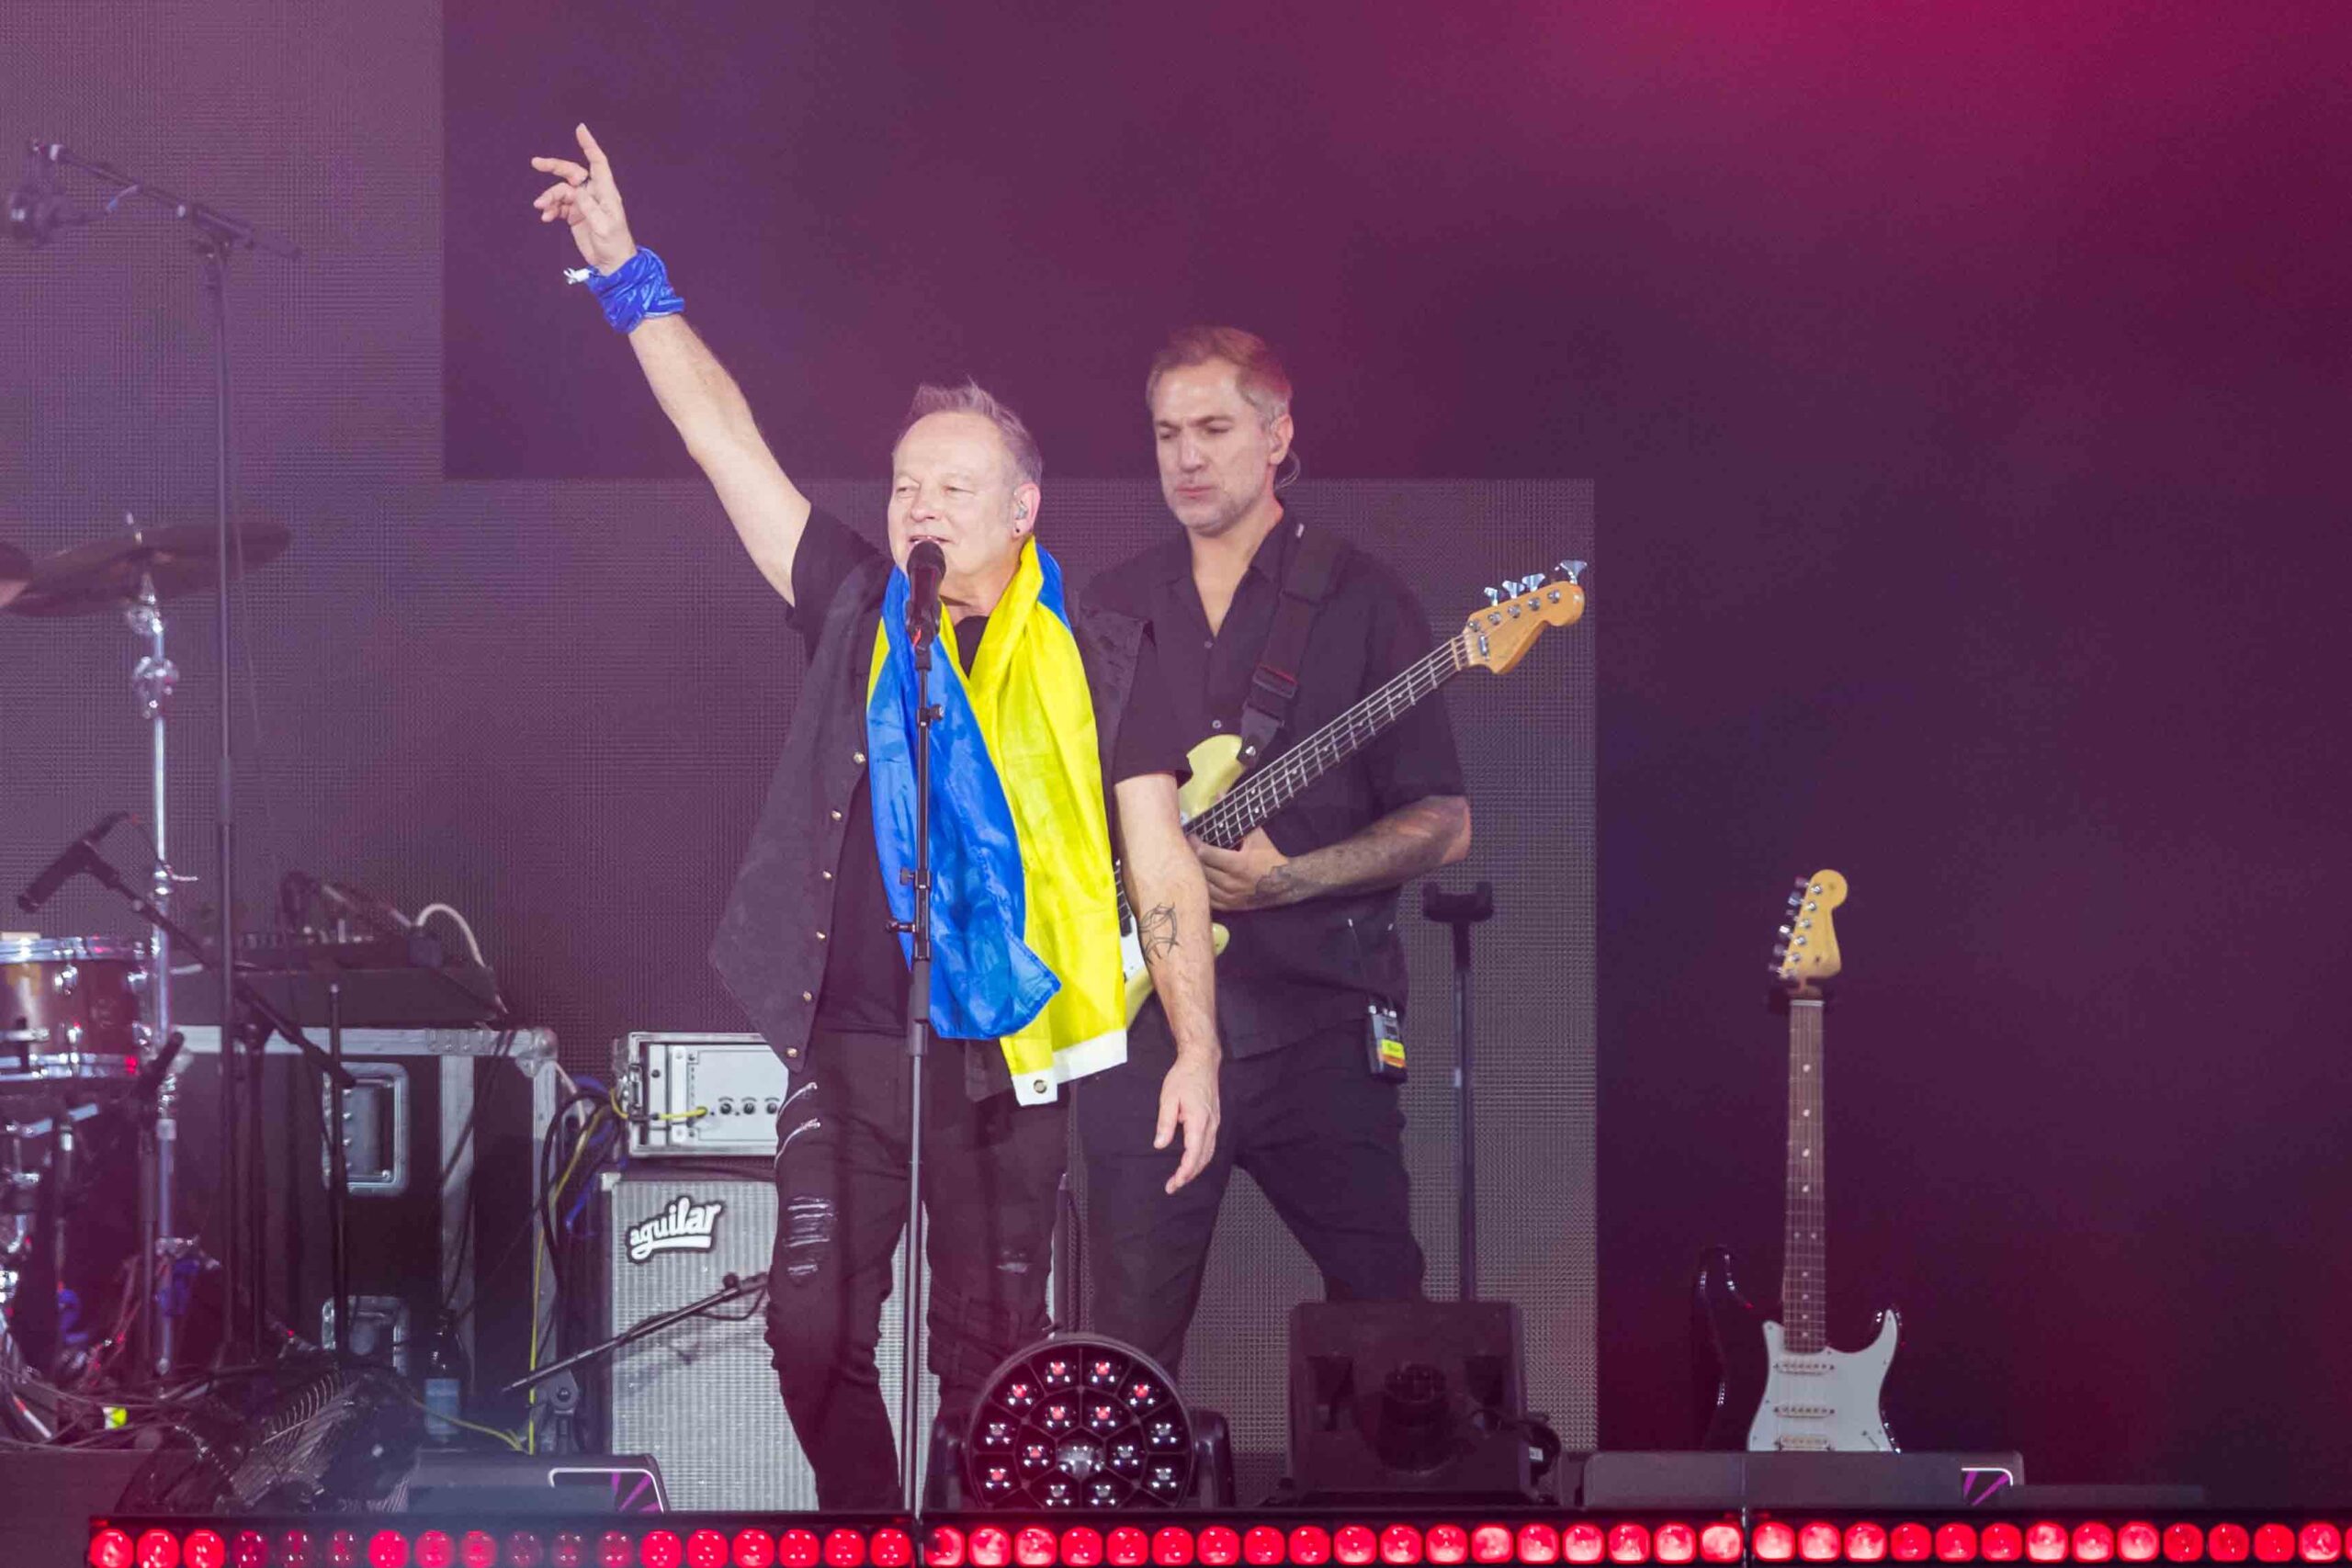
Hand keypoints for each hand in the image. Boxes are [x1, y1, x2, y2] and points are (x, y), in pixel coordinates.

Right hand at [530, 123, 637, 274]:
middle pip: (572, 173)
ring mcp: (583, 204)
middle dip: (554, 167)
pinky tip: (546, 217)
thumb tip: (576, 190)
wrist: (611, 265)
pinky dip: (550, 209)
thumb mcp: (603, 226)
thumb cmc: (614, 244)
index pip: (598, 163)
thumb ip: (589, 207)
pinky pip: (558, 206)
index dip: (589, 146)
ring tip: (541, 208)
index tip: (580, 129)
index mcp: (605, 192)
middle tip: (536, 163)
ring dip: (549, 197)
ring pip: (561, 191)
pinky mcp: (574, 215)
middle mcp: (593, 194)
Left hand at [1154, 1052, 1220, 1193]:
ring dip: (1196, 1168)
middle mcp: (1211, 1125)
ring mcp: (1215, 1122)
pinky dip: (1201, 1157)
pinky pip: (1210, 1145)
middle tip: (1173, 1186)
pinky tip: (1193, 1161)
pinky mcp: (1214, 1119)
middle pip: (1203, 1159)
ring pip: (1209, 1153)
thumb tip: (1160, 1144)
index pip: (1193, 1155)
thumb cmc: (1184, 1077)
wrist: (1201, 1061)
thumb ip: (1165, 1123)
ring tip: (1181, 1178)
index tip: (1173, 1184)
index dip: (1184, 1173)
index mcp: (1199, 1121)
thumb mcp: (1168, 1098)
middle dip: (1189, 1176)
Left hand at [1192, 827, 1297, 911]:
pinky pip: (1210, 900)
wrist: (1286, 882)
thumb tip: (1218, 794)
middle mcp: (1232, 883)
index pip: (1206, 854)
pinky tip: (1201, 880)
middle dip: (1194, 857)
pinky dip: (1203, 890)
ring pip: (1204, 886)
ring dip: (1197, 873)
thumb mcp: (1257, 836)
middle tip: (1188, 847)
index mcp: (1238, 864)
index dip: (1195, 844)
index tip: (1191, 836)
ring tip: (1192, 862)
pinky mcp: (1232, 907)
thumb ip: (1236, 817)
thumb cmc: (1270, 856)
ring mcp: (1231, 897)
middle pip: (1202, 870)